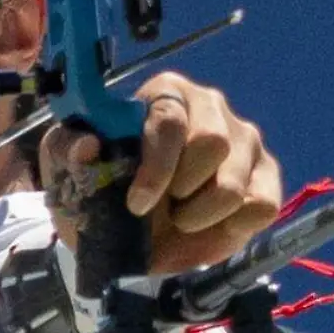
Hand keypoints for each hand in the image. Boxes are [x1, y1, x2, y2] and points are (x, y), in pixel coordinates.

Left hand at [40, 72, 282, 275]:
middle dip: (181, 189)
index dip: (155, 168)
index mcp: (165, 94)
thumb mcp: (69, 175)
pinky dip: (231, 228)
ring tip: (182, 217)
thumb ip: (65, 152)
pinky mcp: (267, 177)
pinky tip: (210, 225)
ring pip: (234, 185)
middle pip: (213, 143)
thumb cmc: (106, 195)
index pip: (170, 119)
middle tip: (164, 206)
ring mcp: (245, 141)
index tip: (136, 204)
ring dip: (199, 216)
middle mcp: (211, 107)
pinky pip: (261, 206)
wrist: (135, 238)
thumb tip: (87, 144)